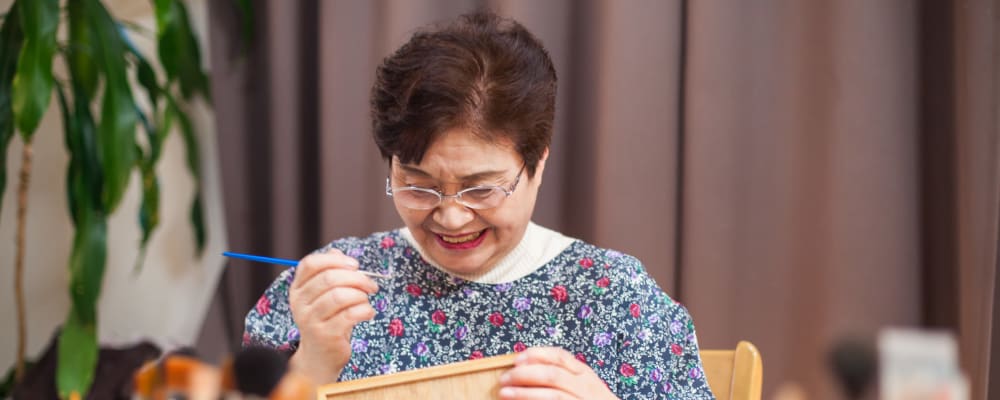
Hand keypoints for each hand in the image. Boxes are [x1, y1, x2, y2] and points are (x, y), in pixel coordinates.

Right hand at [287, 251, 378, 383]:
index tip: (355, 265)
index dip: (335, 260)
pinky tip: (368, 313)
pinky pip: (350, 315)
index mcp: (298, 289)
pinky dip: (365, 310)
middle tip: (371, 285)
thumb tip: (337, 252)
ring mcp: (310, 320)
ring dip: (361, 295)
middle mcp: (299, 303)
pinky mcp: (325, 335)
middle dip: (357, 278)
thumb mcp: (324, 295)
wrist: (320, 356)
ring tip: (366, 301)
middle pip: (329, 278)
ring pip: (340, 296)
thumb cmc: (327, 319)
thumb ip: (330, 272)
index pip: (310, 264)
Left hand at [498, 347, 618, 399]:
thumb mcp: (582, 383)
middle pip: (552, 374)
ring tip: (505, 393)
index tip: (516, 359)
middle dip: (524, 375)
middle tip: (505, 378)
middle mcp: (586, 386)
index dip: (536, 355)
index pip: (560, 356)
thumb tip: (524, 365)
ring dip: (524, 393)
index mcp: (584, 373)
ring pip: (552, 395)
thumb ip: (560, 373)